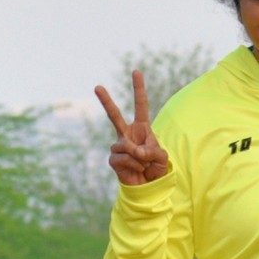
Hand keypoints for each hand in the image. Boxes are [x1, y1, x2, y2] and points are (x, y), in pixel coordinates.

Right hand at [95, 71, 170, 186]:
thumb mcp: (161, 157)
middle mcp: (128, 134)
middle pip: (114, 115)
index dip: (139, 89)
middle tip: (97, 86)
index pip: (141, 105)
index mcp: (142, 128)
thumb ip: (151, 151)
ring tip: (144, 165)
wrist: (147, 186)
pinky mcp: (113, 159)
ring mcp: (119, 146)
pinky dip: (133, 164)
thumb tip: (133, 149)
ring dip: (139, 157)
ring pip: (124, 145)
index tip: (136, 71)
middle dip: (106, 101)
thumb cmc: (156, 169)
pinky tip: (136, 169)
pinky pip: (122, 158)